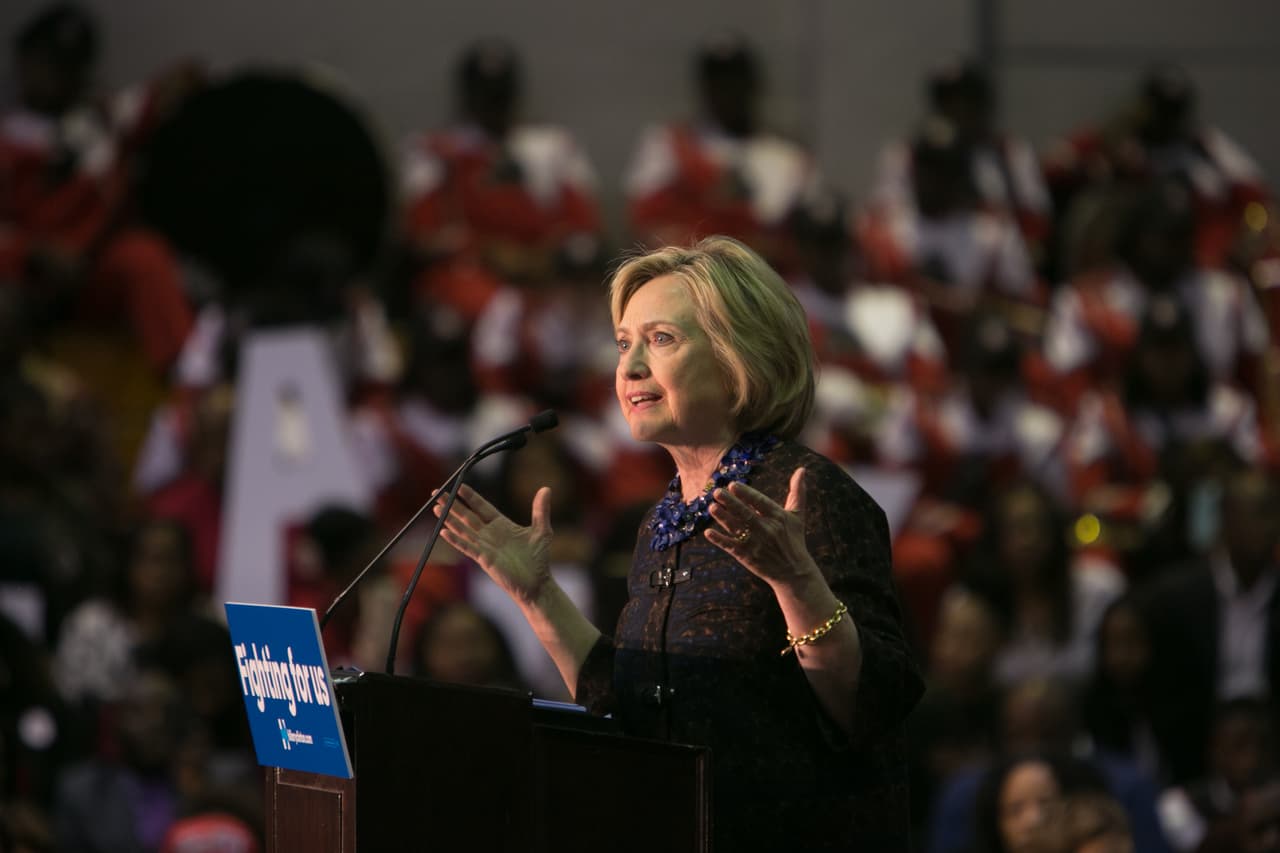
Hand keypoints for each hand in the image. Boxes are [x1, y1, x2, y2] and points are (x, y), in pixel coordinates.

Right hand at [434, 483, 553, 604]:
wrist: (537, 583)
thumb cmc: (538, 558)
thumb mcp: (542, 530)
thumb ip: (540, 510)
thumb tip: (546, 488)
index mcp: (501, 524)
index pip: (481, 507)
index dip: (470, 496)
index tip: (459, 485)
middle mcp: (489, 534)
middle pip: (466, 516)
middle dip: (452, 504)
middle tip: (437, 493)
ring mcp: (485, 546)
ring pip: (463, 529)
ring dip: (449, 519)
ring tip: (436, 507)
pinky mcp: (484, 559)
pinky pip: (467, 547)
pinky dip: (455, 539)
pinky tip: (444, 531)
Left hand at [705, 467, 820, 589]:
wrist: (794, 573)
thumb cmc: (794, 540)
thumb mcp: (798, 516)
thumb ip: (798, 492)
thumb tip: (801, 469)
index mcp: (778, 517)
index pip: (760, 502)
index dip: (746, 494)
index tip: (733, 485)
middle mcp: (767, 529)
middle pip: (746, 513)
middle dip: (731, 503)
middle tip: (717, 492)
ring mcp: (756, 544)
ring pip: (736, 528)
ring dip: (723, 518)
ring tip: (711, 507)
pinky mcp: (748, 557)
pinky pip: (731, 547)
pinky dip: (720, 540)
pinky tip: (708, 532)